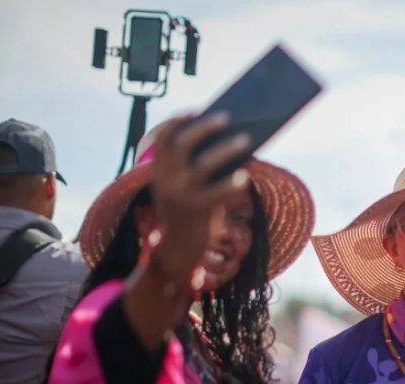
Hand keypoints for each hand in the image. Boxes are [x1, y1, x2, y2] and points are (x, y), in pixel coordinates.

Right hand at [148, 112, 250, 281]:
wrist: (176, 252)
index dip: (177, 122)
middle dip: (205, 128)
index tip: (195, 110)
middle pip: (183, 144)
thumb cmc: (186, 215)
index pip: (163, 139)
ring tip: (246, 140)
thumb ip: (190, 170)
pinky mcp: (196, 210)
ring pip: (205, 164)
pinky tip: (246, 175)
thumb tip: (222, 143)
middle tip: (227, 117)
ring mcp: (180, 195)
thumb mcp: (181, 191)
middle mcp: (166, 180)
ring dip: (227, 149)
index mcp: (159, 172)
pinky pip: (218, 192)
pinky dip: (232, 182)